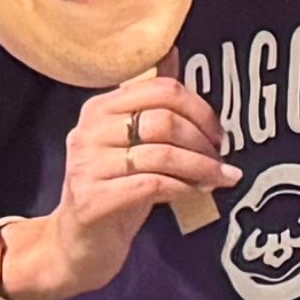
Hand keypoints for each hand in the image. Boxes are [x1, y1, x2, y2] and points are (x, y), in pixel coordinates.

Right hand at [16, 69, 230, 298]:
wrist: (78, 245)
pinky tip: (199, 193)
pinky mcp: (92, 200)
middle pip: (163, 120)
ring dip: (200, 167)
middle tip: (221, 159)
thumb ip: (152, 103)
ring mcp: (86, 166)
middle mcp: (87, 132)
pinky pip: (152, 185)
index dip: (199, 109)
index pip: (160, 89)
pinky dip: (184, 188)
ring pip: (161, 154)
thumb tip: (171, 53)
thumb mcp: (133, 143)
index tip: (218, 132)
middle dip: (202, 141)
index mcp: (99, 109)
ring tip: (218, 177)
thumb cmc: (114, 190)